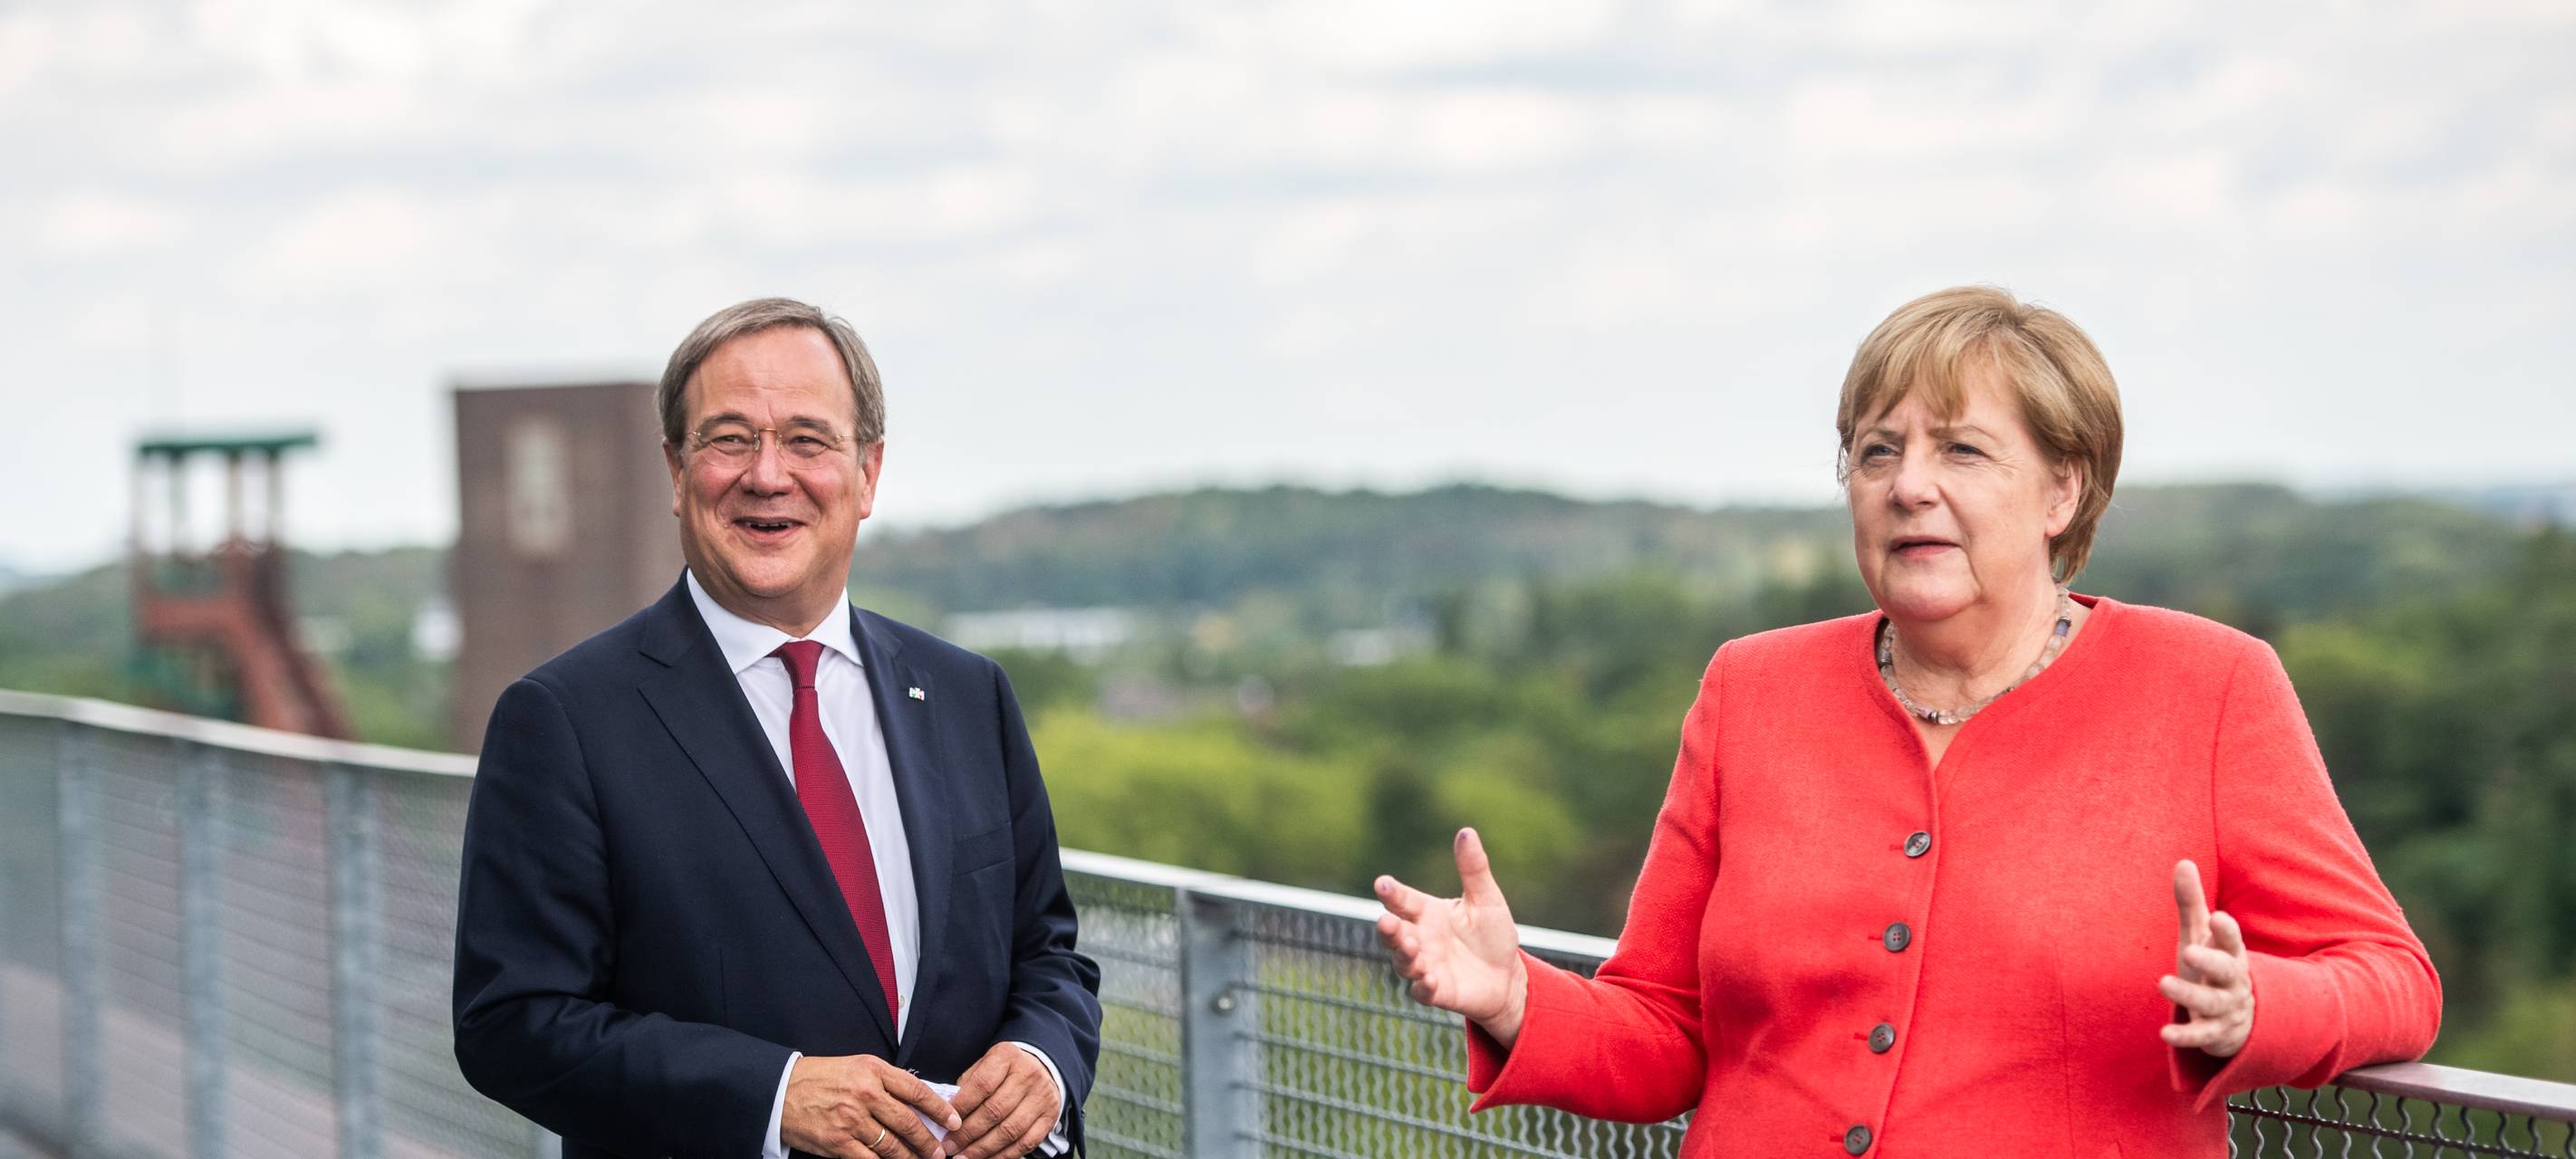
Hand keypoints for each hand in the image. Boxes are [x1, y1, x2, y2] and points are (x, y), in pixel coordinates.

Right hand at [780, 1054, 958, 1158]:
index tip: (954, 1121)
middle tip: (941, 1152)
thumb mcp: (857, 1067)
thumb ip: (886, 1082)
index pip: (916, 1090)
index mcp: (873, 1070)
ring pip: (893, 1145)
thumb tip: (918, 1103)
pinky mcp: (839, 1142)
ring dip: (912, 1158)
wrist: (781, 1091)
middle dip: (929, 1142)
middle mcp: (865, 1094)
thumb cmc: (821, 1078)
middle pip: (908, 1122)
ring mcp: (851, 1120)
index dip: (940, 1108)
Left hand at [946, 1043, 1059, 1158]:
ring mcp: (1042, 1097)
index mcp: (1007, 1057)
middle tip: (950, 1146)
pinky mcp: (1050, 1117)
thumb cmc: (1004, 1070)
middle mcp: (1028, 1075)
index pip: (982, 1085)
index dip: (962, 1107)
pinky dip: (1005, 1155)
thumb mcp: (985, 1064)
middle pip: (995, 1111)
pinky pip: (1026, 1142)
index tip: (945, 1123)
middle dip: (968, 1133)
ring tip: (964, 1157)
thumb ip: (967, 1085)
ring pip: (1010, 1130)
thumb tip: (949, 1114)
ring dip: (983, 1148)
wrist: (1041, 1067)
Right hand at [1374, 827, 1529, 1046]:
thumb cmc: (1493, 935)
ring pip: (1402, 961)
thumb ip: (1473, 869)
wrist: (1509, 977)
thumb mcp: (1487, 899)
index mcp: (1427, 912)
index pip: (1403, 900)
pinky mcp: (1436, 991)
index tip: (1382, 883)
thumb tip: (1466, 831)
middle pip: (1394, 932)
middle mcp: (1420, 939)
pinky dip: (1422, 986)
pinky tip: (1429, 979)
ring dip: (1404, 955)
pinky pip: (1422, 991)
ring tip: (1412, 946)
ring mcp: (1425, 966)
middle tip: (1387, 921)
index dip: (1392, 892)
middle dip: (1388, 928)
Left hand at [2159, 859, 2254, 1057]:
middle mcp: (2232, 980)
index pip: (2232, 940)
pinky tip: (2165, 1034)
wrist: (2239, 1017)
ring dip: (2188, 994)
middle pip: (2226, 970)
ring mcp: (2225, 1008)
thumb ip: (2191, 903)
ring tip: (2163, 983)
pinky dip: (2185, 1036)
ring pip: (2210, 1002)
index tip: (2217, 918)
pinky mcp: (2215, 1032)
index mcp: (2230, 953)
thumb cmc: (2212, 965)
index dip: (2226, 931)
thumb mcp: (2200, 935)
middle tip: (2189, 950)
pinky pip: (2201, 1035)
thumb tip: (2183, 861)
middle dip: (2211, 961)